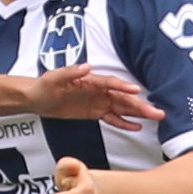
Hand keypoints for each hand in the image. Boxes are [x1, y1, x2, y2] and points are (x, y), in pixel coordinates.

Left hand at [28, 65, 163, 130]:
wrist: (36, 98)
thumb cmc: (44, 85)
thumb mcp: (53, 78)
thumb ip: (70, 73)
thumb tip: (86, 67)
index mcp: (90, 80)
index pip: (111, 84)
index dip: (124, 88)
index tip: (137, 92)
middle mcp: (98, 90)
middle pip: (122, 98)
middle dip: (140, 104)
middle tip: (157, 111)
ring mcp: (98, 101)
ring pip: (122, 108)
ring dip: (138, 113)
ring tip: (156, 117)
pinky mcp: (94, 112)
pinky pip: (112, 117)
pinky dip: (124, 122)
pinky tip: (137, 127)